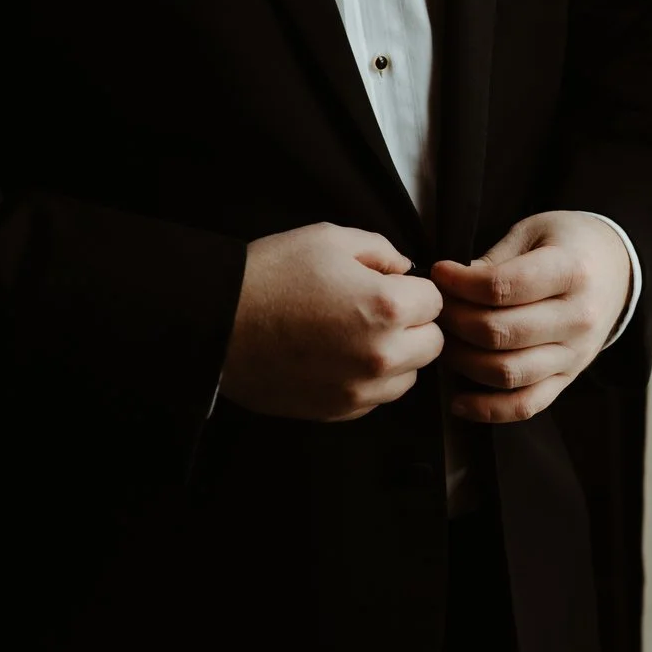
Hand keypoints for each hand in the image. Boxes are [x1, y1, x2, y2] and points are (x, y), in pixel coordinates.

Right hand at [220, 223, 443, 420]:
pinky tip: (337, 358)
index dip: (413, 289)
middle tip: (377, 311)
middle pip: (433, 344)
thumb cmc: (270, 274)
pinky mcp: (339, 412)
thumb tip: (405, 269)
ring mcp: (361, 390)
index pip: (435, 301)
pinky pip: (376, 398)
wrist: (216, 323)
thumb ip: (380, 250)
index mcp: (387, 308)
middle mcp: (382, 356)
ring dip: (396, 357)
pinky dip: (368, 380)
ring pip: (408, 376)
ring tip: (356, 336)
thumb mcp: (328, 239)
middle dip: (414, 325)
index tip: (389, 285)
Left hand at [430, 211, 631, 423]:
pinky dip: (488, 410)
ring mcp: (575, 354)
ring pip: (506, 372)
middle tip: (437, 308)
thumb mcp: (534, 232)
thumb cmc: (568, 245)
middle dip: (453, 321)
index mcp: (571, 271)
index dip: (459, 284)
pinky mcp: (568, 379)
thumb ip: (494, 260)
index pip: (501, 287)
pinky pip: (526, 405)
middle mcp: (578, 317)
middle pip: (498, 333)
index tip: (440, 273)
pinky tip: (459, 401)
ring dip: (462, 361)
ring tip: (445, 341)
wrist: (617, 270)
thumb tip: (449, 288)